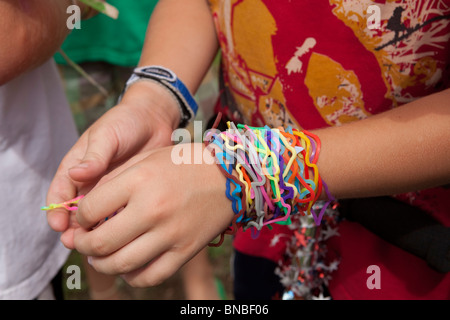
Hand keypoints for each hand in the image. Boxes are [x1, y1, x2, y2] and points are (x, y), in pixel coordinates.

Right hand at [46, 81, 179, 244]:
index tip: (58, 225)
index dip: (56, 211)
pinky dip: (119, 226)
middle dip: (74, 229)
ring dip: (96, 232)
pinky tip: (123, 236)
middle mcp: (91, 182)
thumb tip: (76, 174)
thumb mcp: (107, 135)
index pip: (60, 193)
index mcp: (77, 167)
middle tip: (77, 242)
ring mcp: (111, 190)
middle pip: (76, 212)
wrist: (155, 119)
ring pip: (98, 218)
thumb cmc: (126, 122)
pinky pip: (121, 214)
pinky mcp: (130, 195)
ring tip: (98, 245)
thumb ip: (94, 155)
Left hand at [72, 144, 233, 286]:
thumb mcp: (147, 160)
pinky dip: (133, 277)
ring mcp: (171, 234)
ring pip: (121, 265)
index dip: (79, 218)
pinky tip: (129, 267)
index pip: (90, 210)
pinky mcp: (186, 251)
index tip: (83, 219)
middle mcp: (153, 209)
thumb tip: (85, 210)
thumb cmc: (185, 164)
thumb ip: (114, 181)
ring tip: (100, 257)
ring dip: (102, 264)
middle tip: (83, 242)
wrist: (230, 176)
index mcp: (140, 181)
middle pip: (101, 242)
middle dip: (83, 245)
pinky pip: (150, 276)